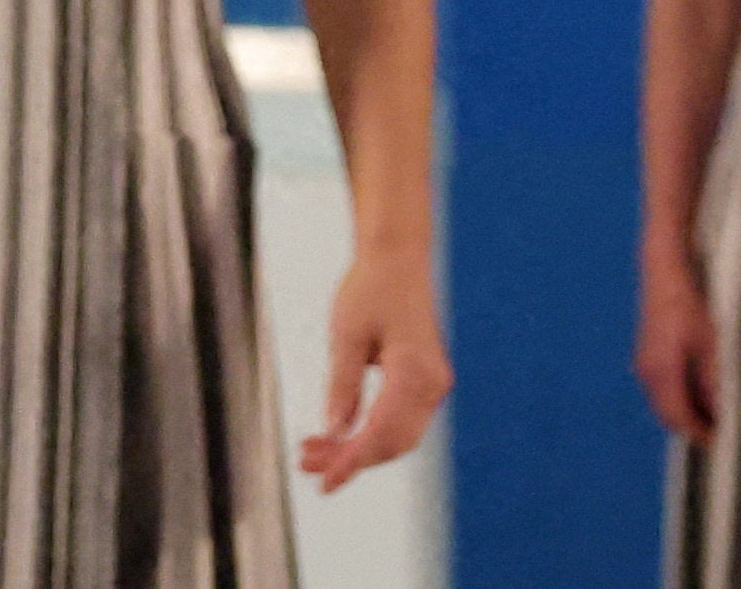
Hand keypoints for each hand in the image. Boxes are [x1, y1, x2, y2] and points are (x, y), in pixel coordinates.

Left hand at [297, 236, 446, 486]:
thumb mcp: (347, 333)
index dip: (352, 461)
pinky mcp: (424, 383)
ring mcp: (433, 386)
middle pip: (392, 442)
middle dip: (351, 459)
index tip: (324, 481)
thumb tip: (335, 430)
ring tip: (314, 452)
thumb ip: (343, 384)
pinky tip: (338, 435)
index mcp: (415, 372)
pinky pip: (400, 420)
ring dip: (359, 449)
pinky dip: (370, 432)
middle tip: (307, 464)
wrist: (397, 259)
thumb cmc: (370, 288)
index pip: (382, 432)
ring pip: (398, 436)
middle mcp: (432, 385)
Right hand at [631, 246, 716, 444]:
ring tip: (719, 416)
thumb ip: (714, 382)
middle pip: (668, 415)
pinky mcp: (648, 356)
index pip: (678, 418)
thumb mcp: (711, 344)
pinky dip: (683, 399)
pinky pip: (664, 390)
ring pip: (665, 403)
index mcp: (662, 372)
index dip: (700, 435)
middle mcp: (647, 373)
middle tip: (725, 434)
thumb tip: (721, 415)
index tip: (724, 446)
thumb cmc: (690, 304)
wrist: (664, 270)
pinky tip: (704, 393)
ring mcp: (644, 364)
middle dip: (694, 428)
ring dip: (688, 413)